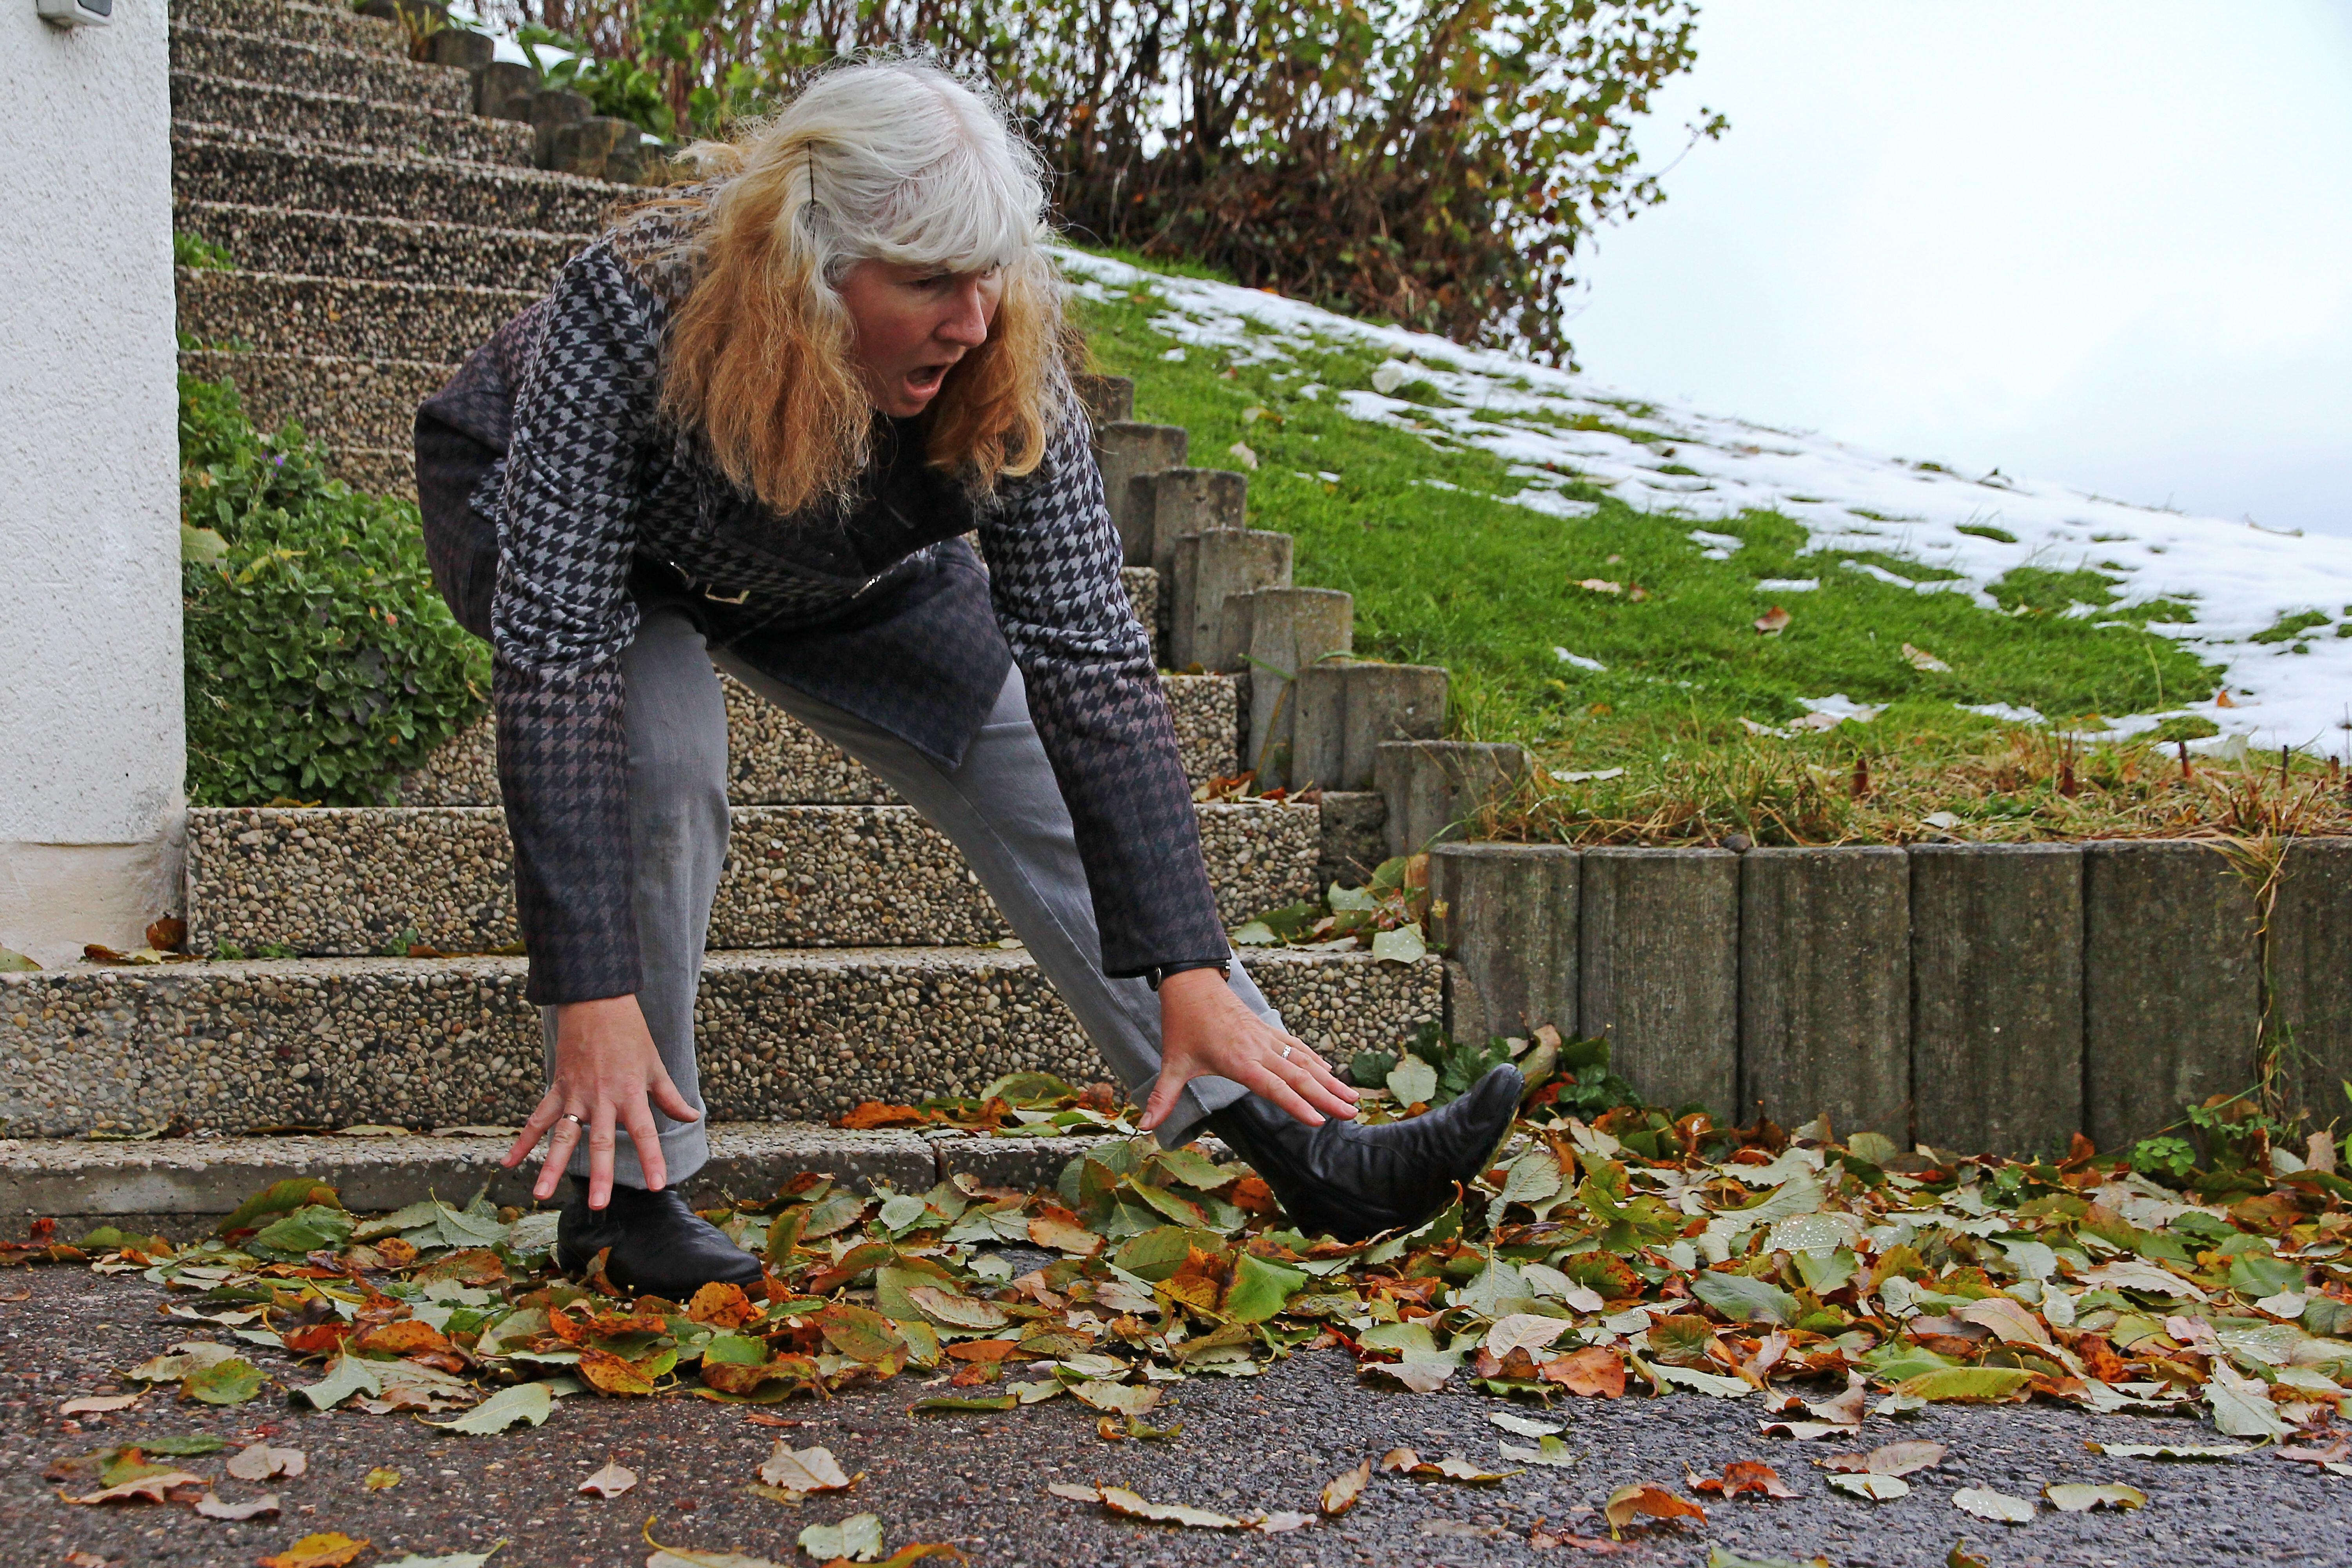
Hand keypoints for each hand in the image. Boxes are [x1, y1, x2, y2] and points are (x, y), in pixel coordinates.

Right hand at [500, 994, 699, 1207]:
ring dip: (551, 1166)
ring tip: (540, 1195)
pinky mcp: (557, 1089)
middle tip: (598, 1205)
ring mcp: (575, 1095)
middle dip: (600, 1175)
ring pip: (562, 1136)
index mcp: (630, 1093)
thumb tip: (692, 1117)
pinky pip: (537, 1118)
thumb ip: (670, 1096)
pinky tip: (508, 1163)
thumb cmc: (631, 1034)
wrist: (596, 1003)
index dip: (652, 1159)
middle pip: (600, 1142)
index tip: (657, 1185)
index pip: (645, 1133)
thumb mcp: (655, 1064)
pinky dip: (522, 1140)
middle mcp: (602, 1099)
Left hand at [1138, 968, 1360, 1132]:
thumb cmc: (1183, 1024)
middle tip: (1351, 1113)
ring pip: (1304, 1061)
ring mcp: (1266, 1038)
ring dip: (1329, 1080)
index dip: (1295, 1104)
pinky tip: (1331, 1072)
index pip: (1272, 1086)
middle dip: (1326, 1096)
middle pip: (1298, 1076)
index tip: (1318, 1120)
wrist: (1191, 982)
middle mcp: (1258, 1049)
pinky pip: (1297, 1047)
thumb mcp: (1172, 1062)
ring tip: (1352, 1098)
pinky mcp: (1268, 1031)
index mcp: (1238, 1060)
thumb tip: (1144, 1127)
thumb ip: (1163, 1097)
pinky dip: (1317, 1061)